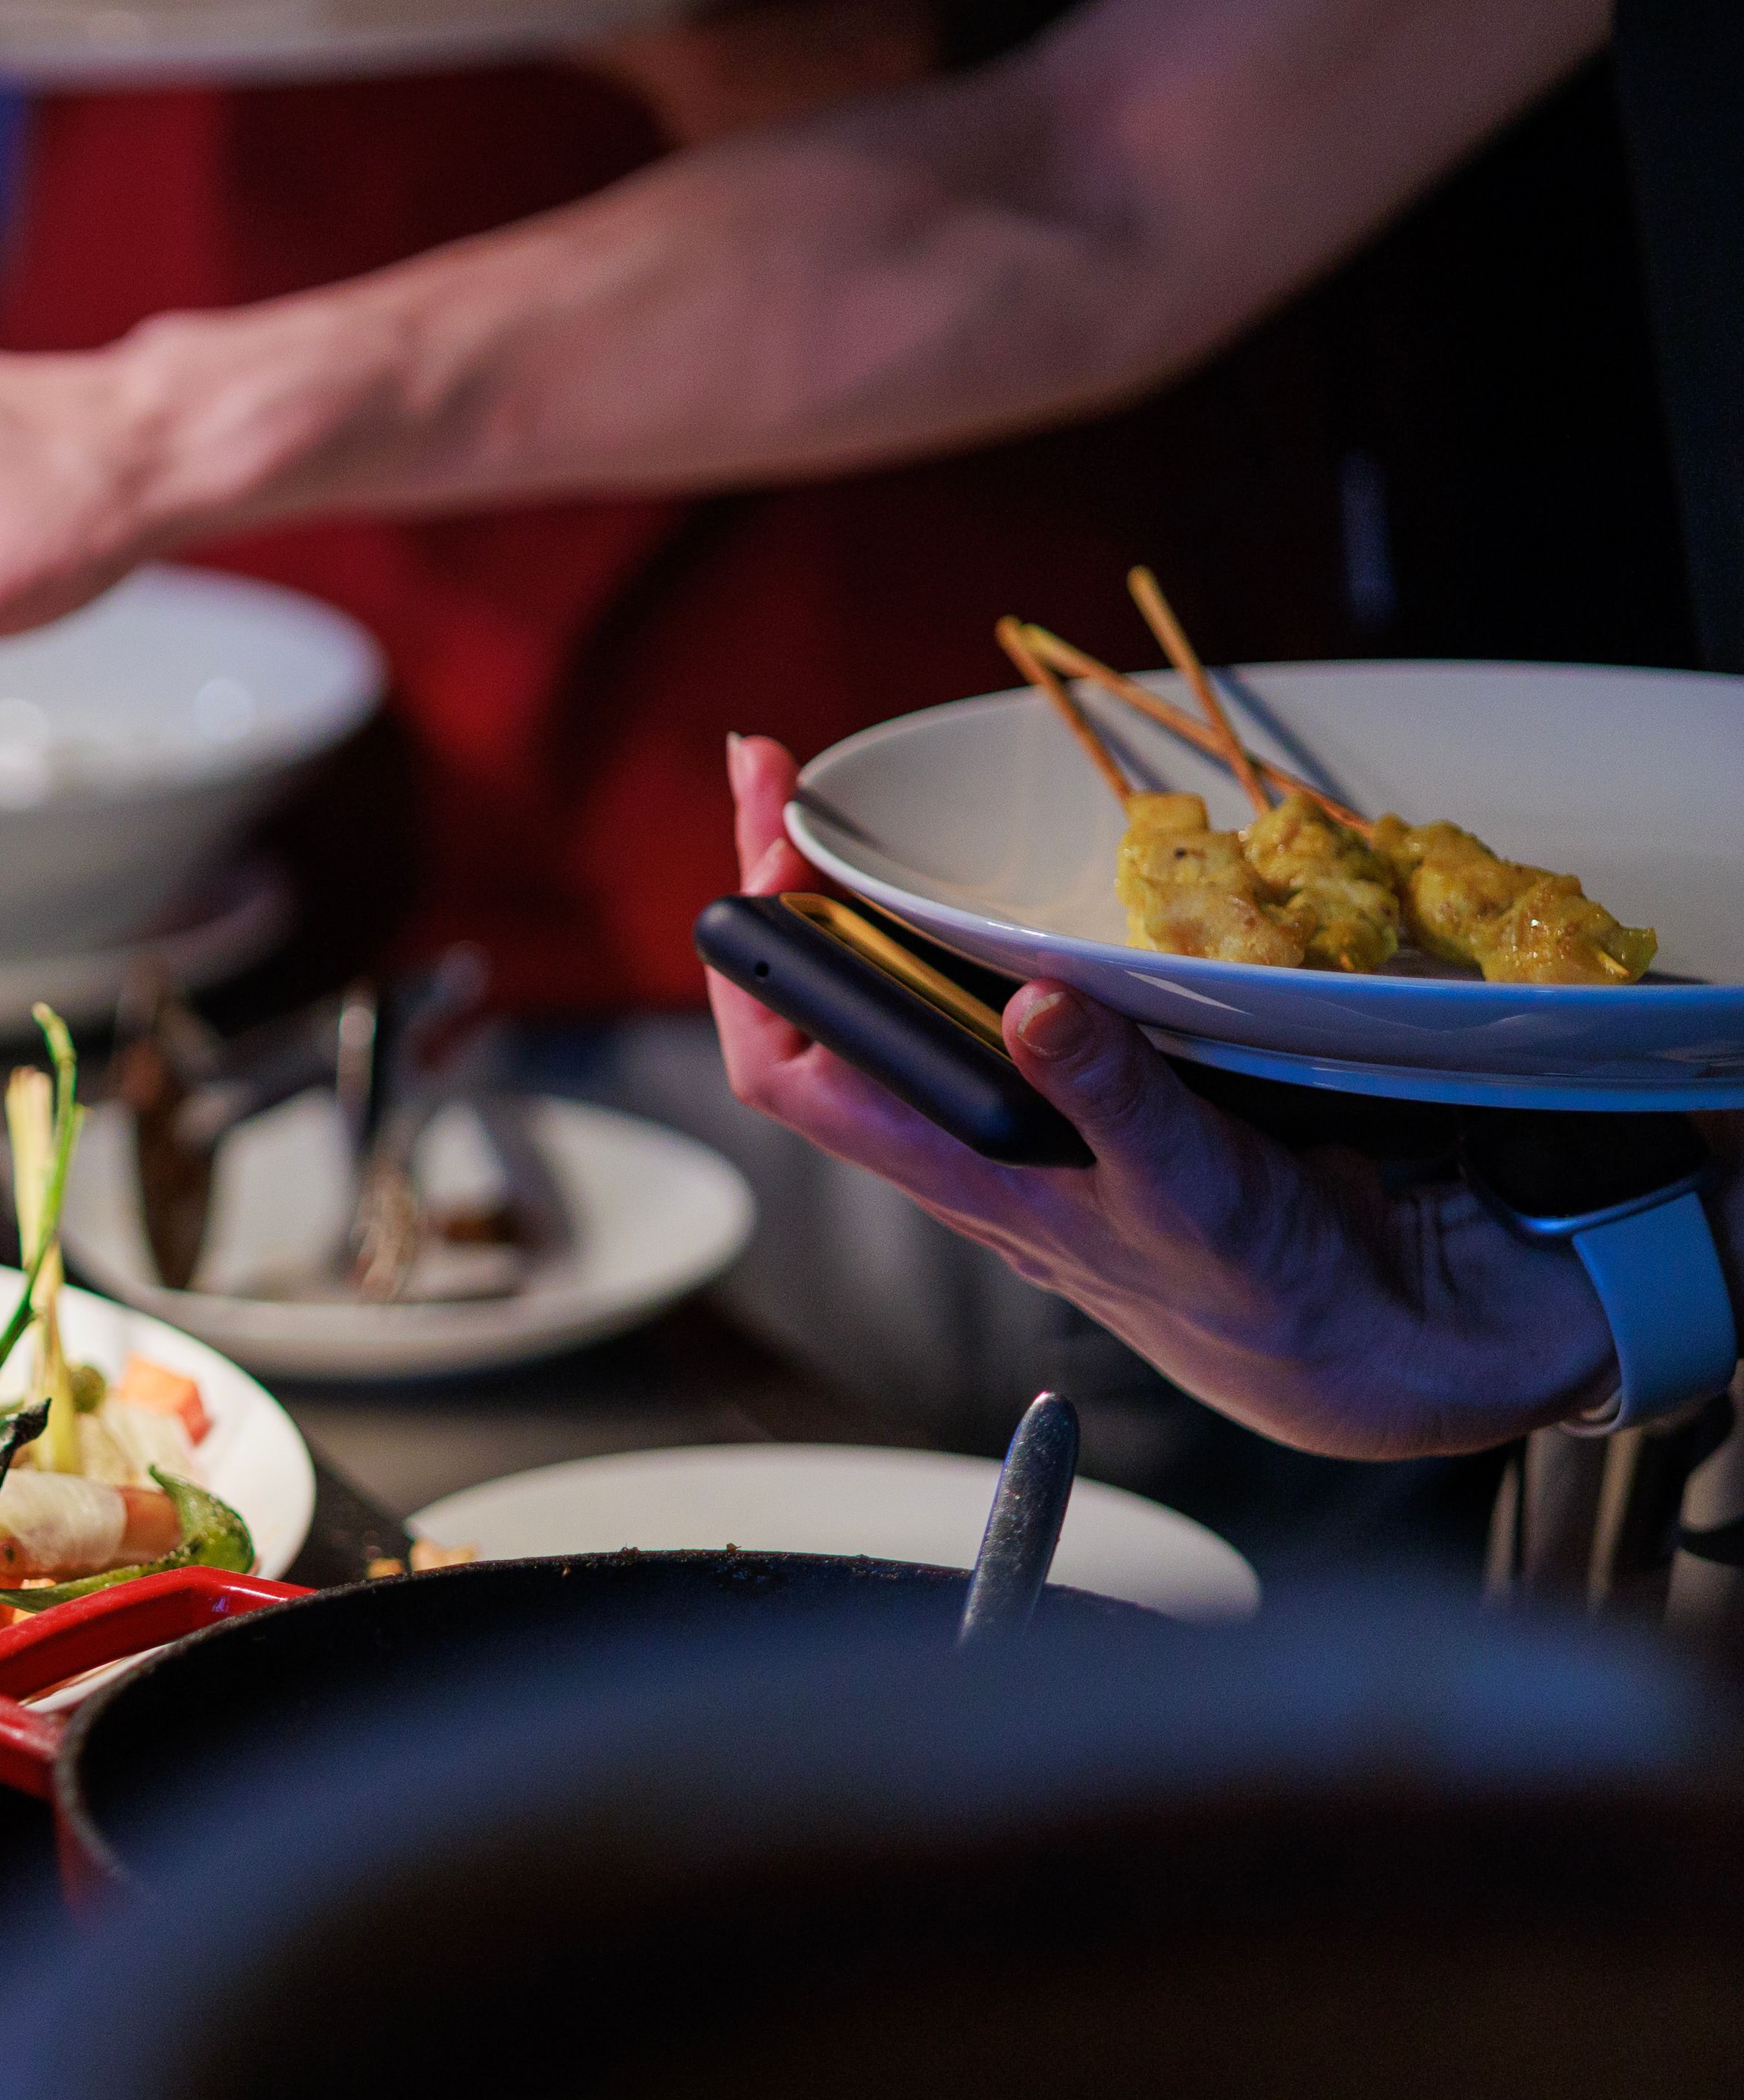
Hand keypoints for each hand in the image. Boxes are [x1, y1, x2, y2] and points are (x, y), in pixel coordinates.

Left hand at [708, 735, 1651, 1457]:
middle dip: (788, 887)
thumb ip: (1113, 1097)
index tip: (761, 846)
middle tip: (776, 774)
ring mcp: (1017, 1104)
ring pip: (895, 995)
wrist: (1349, 1325)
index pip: (787, 1065)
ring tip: (847, 803)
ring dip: (866, 901)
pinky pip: (988, 993)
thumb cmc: (1255, 1282)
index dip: (752, 964)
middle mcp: (964, 1130)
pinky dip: (967, 926)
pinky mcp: (1083, 1081)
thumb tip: (1030, 1003)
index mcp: (958, 1165)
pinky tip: (985, 876)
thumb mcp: (1187, 1185)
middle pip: (821, 1004)